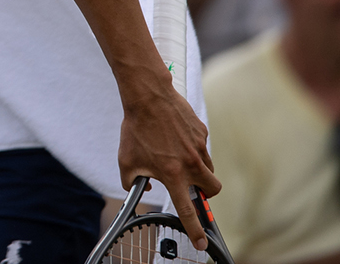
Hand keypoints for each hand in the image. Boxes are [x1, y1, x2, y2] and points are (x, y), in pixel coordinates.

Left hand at [117, 79, 220, 250]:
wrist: (147, 97)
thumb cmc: (135, 129)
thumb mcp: (126, 161)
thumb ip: (133, 182)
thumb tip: (143, 188)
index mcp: (172, 174)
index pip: (187, 209)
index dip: (195, 229)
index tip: (202, 242)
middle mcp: (190, 163)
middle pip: (213, 190)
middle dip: (206, 194)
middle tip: (193, 188)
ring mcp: (199, 147)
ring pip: (209, 168)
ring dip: (199, 171)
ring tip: (179, 159)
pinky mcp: (202, 132)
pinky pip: (203, 147)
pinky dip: (193, 149)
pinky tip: (176, 138)